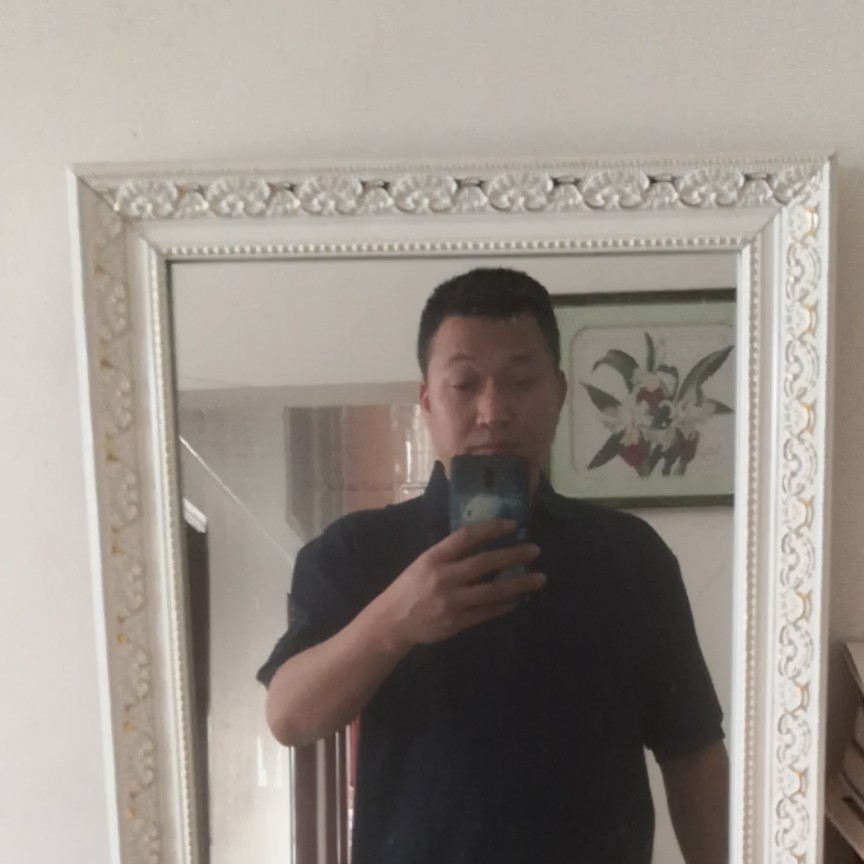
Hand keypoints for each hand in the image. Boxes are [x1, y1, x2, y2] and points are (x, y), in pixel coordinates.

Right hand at [376, 520, 543, 651]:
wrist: (391, 622)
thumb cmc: (409, 588)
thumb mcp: (423, 564)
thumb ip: (448, 555)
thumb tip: (482, 543)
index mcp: (434, 558)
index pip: (467, 536)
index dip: (491, 528)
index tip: (513, 525)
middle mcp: (444, 577)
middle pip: (485, 562)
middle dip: (513, 555)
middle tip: (535, 550)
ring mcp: (451, 601)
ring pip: (492, 590)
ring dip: (519, 584)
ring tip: (538, 578)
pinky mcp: (456, 622)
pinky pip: (487, 612)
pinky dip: (505, 605)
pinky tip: (519, 599)